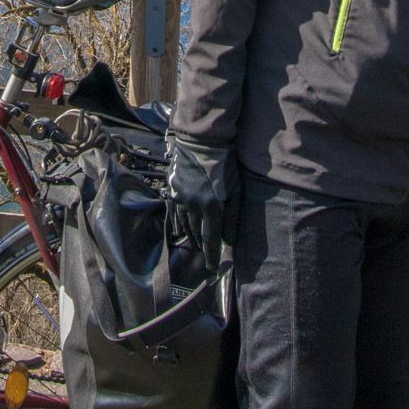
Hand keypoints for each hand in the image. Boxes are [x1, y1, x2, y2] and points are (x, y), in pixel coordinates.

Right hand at [166, 135, 236, 266]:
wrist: (202, 141)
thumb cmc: (225, 164)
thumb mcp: (235, 190)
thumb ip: (233, 217)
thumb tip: (229, 240)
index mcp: (211, 206)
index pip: (211, 237)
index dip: (210, 254)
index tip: (211, 267)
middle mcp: (193, 205)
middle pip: (196, 232)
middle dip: (200, 246)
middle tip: (204, 256)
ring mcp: (180, 197)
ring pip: (184, 224)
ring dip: (190, 236)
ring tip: (194, 244)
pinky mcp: (172, 189)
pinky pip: (173, 212)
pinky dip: (177, 224)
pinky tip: (179, 230)